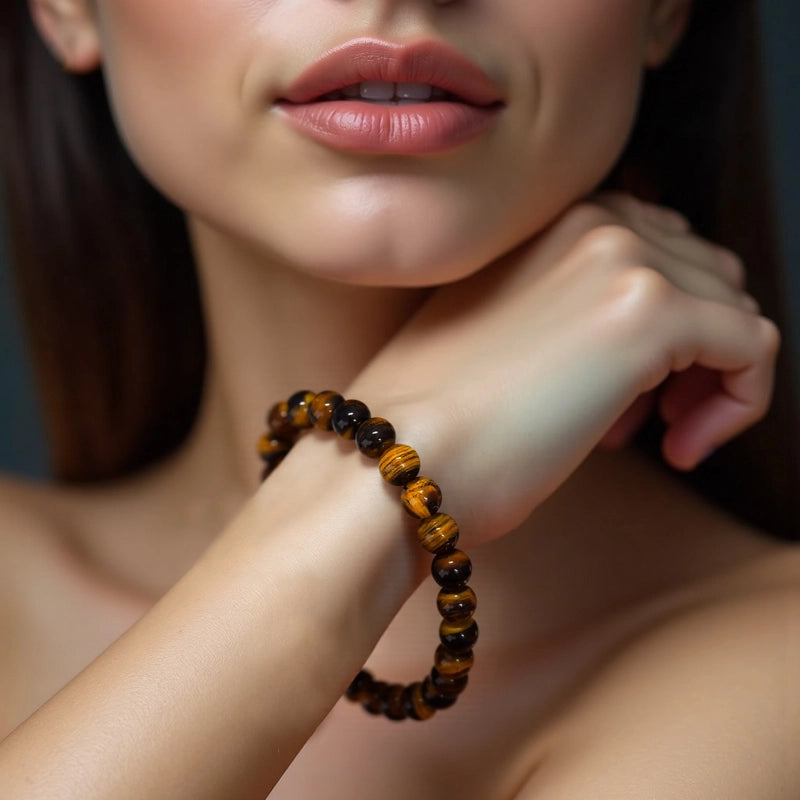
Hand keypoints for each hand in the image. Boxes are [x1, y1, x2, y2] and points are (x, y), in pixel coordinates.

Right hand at [350, 194, 778, 542]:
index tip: (630, 394)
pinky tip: (682, 448)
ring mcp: (621, 259)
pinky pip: (754, 348)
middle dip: (694, 353)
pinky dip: (739, 404)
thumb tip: (633, 346)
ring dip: (712, 380)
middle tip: (647, 420)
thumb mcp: (503, 335)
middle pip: (709, 276)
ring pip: (736, 309)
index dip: (664, 325)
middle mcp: (592, 219)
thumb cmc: (434, 417)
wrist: (399, 452)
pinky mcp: (649, 314)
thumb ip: (569, 311)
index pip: (662, 250)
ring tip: (658, 435)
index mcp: (552, 222)